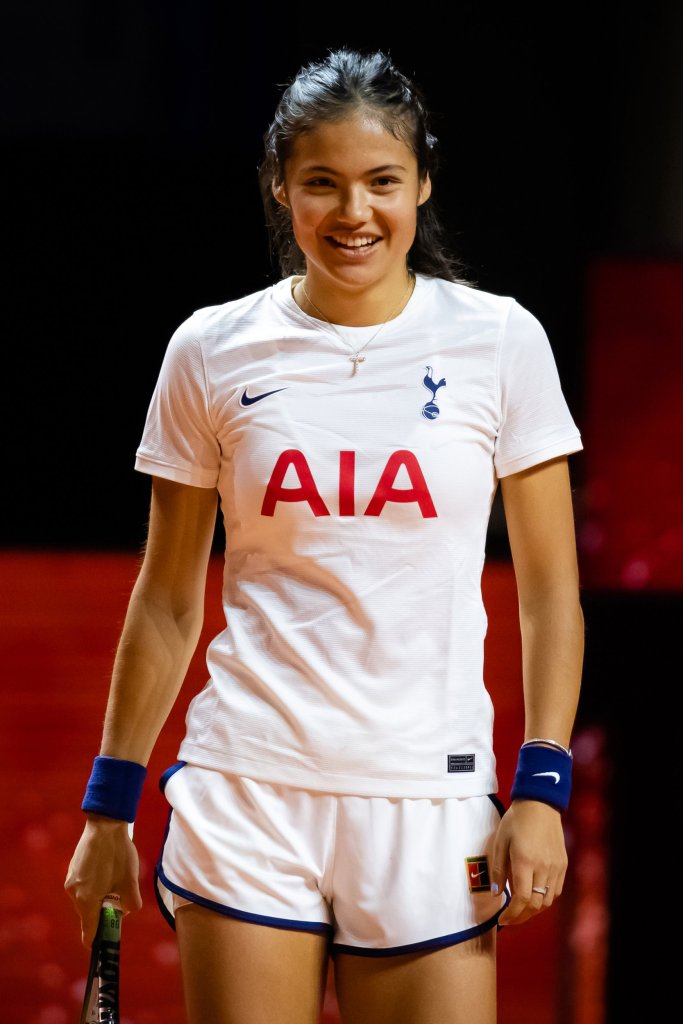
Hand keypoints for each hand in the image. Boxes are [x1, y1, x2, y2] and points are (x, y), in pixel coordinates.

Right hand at [64, 814, 141, 946]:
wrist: (105, 824)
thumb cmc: (118, 852)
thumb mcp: (130, 880)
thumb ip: (131, 903)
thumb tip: (127, 912)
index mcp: (87, 900)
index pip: (88, 933)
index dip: (99, 939)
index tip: (107, 941)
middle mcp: (74, 893)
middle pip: (88, 915)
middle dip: (103, 912)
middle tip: (119, 897)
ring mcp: (70, 881)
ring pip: (86, 900)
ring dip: (99, 897)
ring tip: (114, 878)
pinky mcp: (71, 871)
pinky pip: (82, 887)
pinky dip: (94, 886)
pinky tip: (105, 870)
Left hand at [491, 799, 567, 926]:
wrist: (540, 804)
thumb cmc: (516, 821)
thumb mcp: (500, 841)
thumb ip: (499, 869)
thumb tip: (497, 894)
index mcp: (525, 861)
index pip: (521, 900)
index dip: (511, 915)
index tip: (502, 920)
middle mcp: (543, 868)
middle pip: (535, 905)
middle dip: (521, 917)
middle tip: (509, 919)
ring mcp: (556, 867)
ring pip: (547, 901)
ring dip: (533, 910)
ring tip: (520, 910)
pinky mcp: (563, 865)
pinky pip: (556, 891)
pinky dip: (544, 899)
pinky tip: (534, 896)